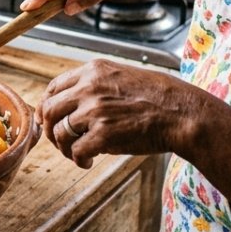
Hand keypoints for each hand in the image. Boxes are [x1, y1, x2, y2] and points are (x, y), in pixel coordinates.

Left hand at [35, 58, 198, 168]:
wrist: (183, 113)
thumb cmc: (158, 97)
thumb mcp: (122, 75)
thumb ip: (95, 84)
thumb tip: (71, 104)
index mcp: (92, 70)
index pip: (53, 87)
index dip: (47, 107)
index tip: (50, 120)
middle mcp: (89, 87)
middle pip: (49, 110)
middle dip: (50, 130)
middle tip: (59, 142)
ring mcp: (95, 110)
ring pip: (59, 133)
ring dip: (64, 148)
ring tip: (76, 154)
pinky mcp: (103, 134)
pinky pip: (76, 151)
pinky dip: (78, 160)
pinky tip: (88, 161)